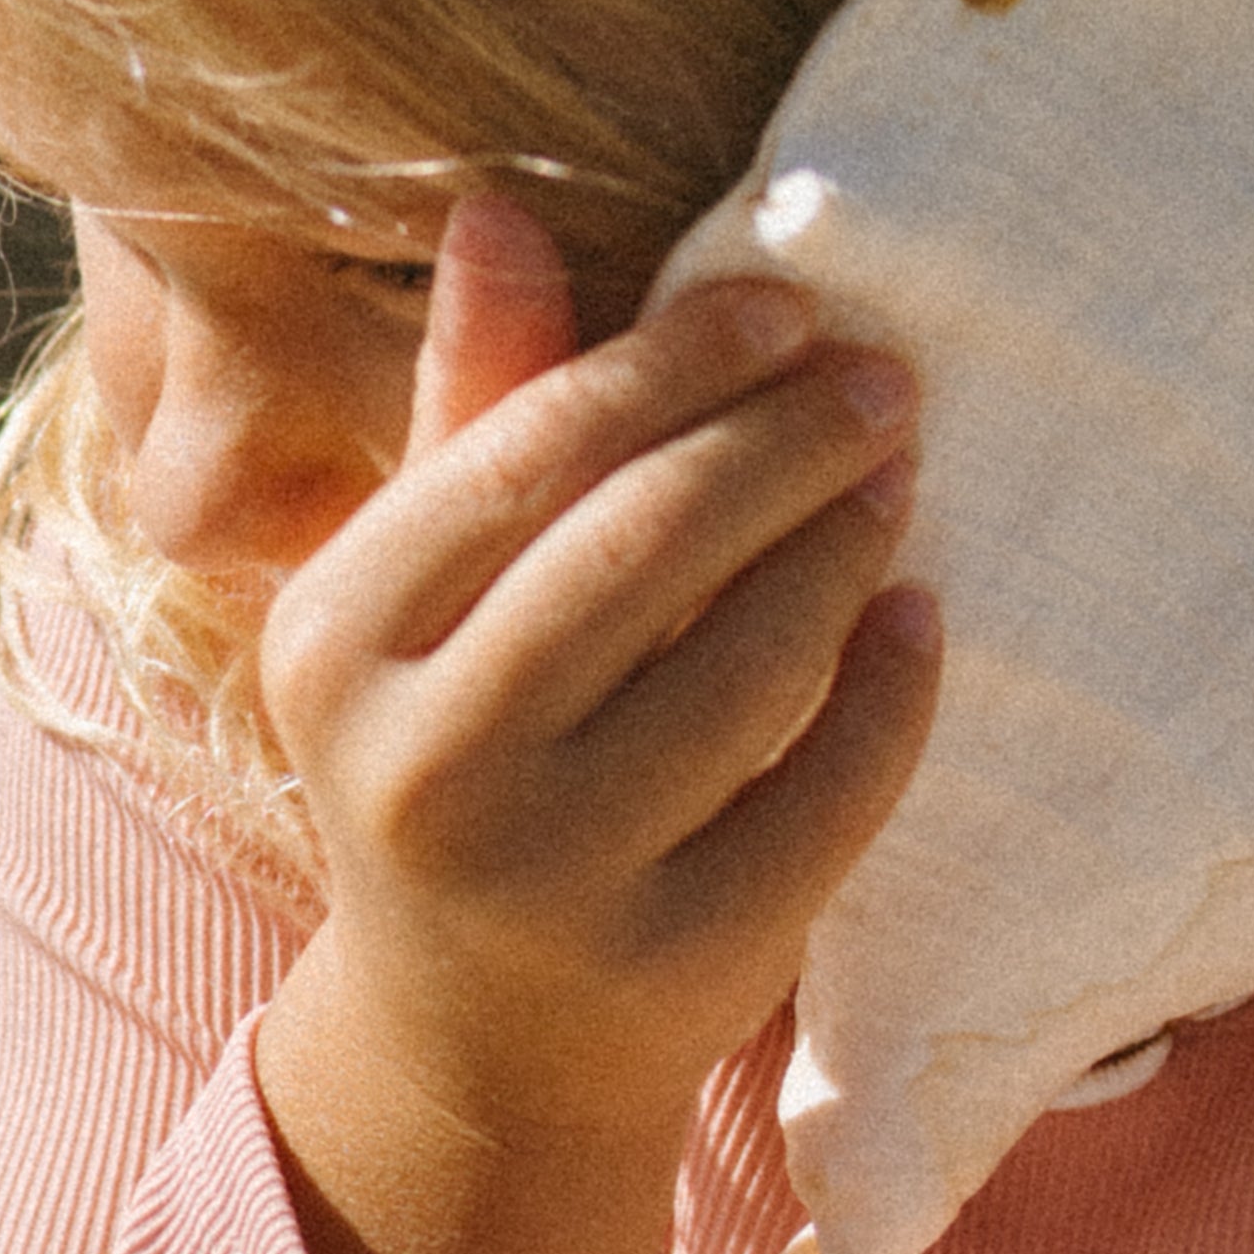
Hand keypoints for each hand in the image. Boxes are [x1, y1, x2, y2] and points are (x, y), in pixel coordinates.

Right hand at [251, 196, 938, 1253]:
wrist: (477, 1044)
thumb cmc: (459, 759)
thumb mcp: (419, 602)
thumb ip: (471, 412)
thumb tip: (501, 209)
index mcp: (334, 641)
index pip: (530, 452)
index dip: (677, 361)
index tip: (790, 303)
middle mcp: (423, 764)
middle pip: (646, 544)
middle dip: (785, 442)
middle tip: (885, 383)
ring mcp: (551, 877)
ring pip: (747, 665)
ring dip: (845, 552)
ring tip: (897, 484)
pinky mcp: (673, 963)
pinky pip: (823, 794)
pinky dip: (888, 695)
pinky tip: (918, 620)